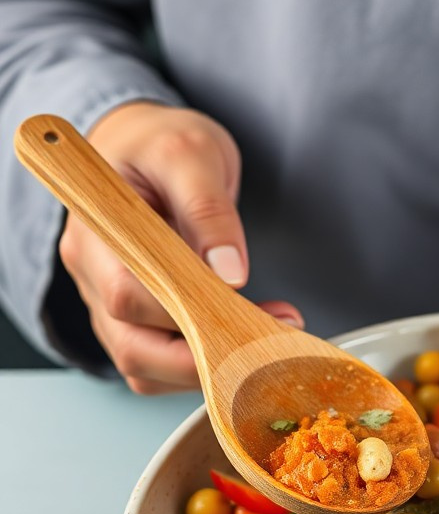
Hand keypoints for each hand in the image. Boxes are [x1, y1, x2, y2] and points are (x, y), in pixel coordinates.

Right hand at [58, 101, 303, 392]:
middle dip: (207, 355)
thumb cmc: (161, 146)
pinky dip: (200, 365)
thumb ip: (208, 208)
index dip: (192, 315)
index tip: (255, 313)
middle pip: (135, 349)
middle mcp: (92, 276)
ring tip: (264, 336)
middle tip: (270, 338)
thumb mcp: (192, 153)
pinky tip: (240, 340)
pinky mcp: (132, 321)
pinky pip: (157, 367)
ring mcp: (108, 303)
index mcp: (97, 234)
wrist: (149, 148)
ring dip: (208, 365)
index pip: (131, 297)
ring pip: (146, 368)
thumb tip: (228, 272)